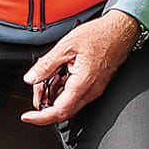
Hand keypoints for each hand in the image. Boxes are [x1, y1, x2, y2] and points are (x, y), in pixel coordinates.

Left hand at [20, 11, 141, 126]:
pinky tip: (59, 74)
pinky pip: (77, 95)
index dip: (40, 118)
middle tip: (37, 87)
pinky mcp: (96, 84)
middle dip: (45, 105)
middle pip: (63, 111)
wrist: (121, 30)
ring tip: (47, 76)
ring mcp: (95, 89)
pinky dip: (64, 89)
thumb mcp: (66, 46)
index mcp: (82, 83)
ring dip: (54, 95)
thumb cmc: (100, 35)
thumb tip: (31, 78)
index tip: (28, 117)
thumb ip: (46, 64)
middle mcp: (91, 91)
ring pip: (69, 103)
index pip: (58, 111)